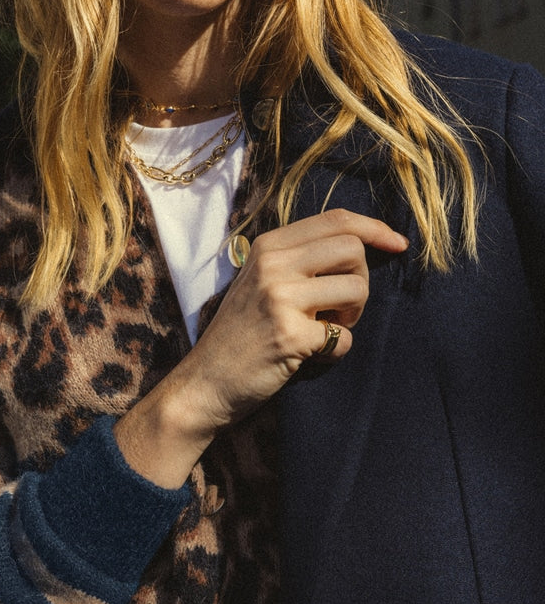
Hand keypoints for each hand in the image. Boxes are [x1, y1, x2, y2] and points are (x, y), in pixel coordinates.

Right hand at [114, 209, 407, 486]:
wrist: (205, 383)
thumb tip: (364, 243)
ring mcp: (280, 299)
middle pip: (352, 249)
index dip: (375, 228)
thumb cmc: (240, 335)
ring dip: (352, 317)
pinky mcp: (290, 336)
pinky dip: (336, 352)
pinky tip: (311, 357)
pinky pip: (344, 338)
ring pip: (356, 289)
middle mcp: (273, 265)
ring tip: (325, 330)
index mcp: (268, 246)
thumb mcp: (260, 282)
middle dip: (361, 280)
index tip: (398, 244)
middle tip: (340, 308)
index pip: (336, 220)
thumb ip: (300, 259)